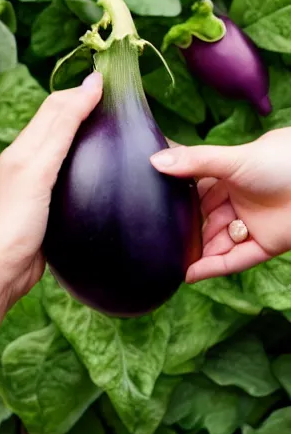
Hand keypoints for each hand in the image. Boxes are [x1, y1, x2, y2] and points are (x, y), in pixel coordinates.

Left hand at [0, 71, 102, 305]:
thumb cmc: (14, 220)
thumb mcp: (38, 170)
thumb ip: (61, 129)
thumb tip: (88, 88)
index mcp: (23, 148)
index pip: (55, 108)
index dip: (81, 92)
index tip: (113, 82)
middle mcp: (28, 160)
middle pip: (58, 124)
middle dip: (84, 106)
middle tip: (119, 101)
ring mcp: (36, 183)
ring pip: (63, 148)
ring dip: (84, 133)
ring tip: (114, 129)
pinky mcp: (45, 205)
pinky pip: (66, 175)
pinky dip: (83, 163)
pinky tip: (100, 170)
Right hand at [150, 127, 290, 282]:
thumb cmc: (281, 162)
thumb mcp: (232, 159)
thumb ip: (194, 161)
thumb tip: (154, 161)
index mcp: (230, 177)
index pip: (198, 193)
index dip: (179, 204)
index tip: (156, 211)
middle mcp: (239, 201)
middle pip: (206, 221)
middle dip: (187, 232)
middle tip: (161, 241)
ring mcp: (252, 224)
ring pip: (219, 243)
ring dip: (198, 253)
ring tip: (171, 262)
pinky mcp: (266, 245)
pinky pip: (236, 259)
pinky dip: (214, 268)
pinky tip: (190, 274)